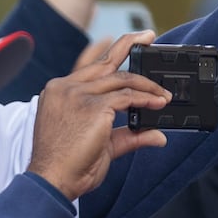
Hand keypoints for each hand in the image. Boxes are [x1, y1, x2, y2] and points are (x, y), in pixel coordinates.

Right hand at [27, 31, 171, 200]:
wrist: (53, 181)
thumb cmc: (68, 166)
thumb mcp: (102, 145)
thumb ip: (129, 135)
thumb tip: (156, 135)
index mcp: (59, 93)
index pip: (89, 67)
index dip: (109, 53)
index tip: (122, 42)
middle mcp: (65, 88)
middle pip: (104, 62)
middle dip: (130, 45)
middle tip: (149, 36)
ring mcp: (77, 95)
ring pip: (121, 79)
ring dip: (147, 86)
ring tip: (164, 94)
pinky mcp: (92, 107)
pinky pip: (127, 96)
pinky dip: (146, 98)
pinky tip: (158, 103)